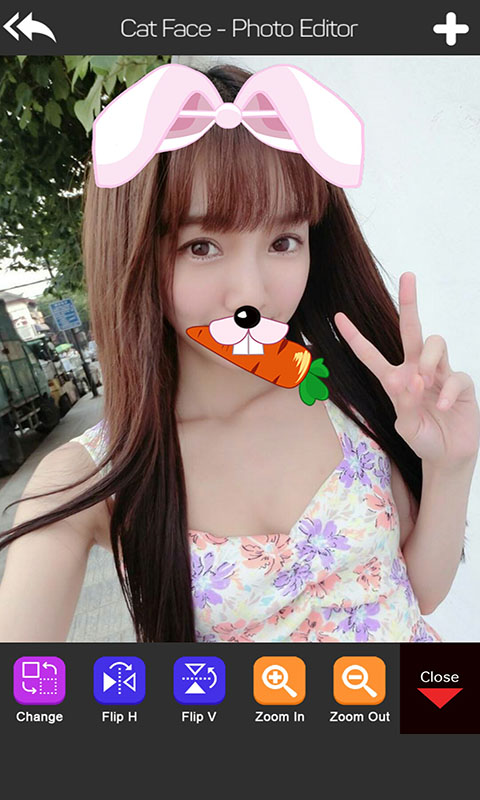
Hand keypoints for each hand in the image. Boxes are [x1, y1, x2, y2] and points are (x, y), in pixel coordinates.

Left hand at [334, 272, 479, 470]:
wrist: (448, 455)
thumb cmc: (422, 438)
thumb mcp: (406, 426)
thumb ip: (405, 404)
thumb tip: (413, 379)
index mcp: (395, 378)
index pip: (371, 354)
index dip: (354, 336)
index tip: (339, 316)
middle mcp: (417, 369)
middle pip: (412, 328)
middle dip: (409, 302)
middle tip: (408, 275)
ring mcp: (440, 373)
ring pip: (434, 343)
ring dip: (428, 359)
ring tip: (425, 382)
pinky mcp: (460, 382)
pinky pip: (454, 375)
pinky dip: (446, 391)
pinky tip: (441, 407)